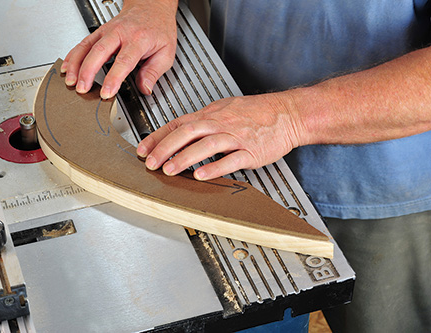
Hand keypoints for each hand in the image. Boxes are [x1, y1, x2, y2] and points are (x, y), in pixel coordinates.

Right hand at [61, 0, 177, 97]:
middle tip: (82, 88)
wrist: (151, 6)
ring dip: (76, 64)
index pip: (124, 61)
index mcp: (138, 39)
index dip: (113, 78)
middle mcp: (120, 33)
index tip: (107, 92)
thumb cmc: (158, 29)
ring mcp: (107, 31)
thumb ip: (154, 72)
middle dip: (88, 71)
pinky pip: (83, 43)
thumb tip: (145, 88)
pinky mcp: (99, 31)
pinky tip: (66, 68)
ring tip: (70, 81)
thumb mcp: (166, 52)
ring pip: (87, 46)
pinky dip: (72, 56)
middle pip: (100, 51)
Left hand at [136, 93, 304, 179]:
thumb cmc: (258, 113)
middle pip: (188, 131)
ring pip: (207, 144)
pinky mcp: (251, 150)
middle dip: (166, 147)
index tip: (143, 149)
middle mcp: (221, 123)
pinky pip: (231, 159)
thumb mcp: (226, 109)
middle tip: (151, 162)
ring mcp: (236, 136)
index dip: (158, 136)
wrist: (289, 114)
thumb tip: (181, 130)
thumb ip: (204, 120)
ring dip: (185, 157)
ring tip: (169, 170)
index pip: (179, 123)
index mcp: (212, 114)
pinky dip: (215, 167)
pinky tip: (201, 175)